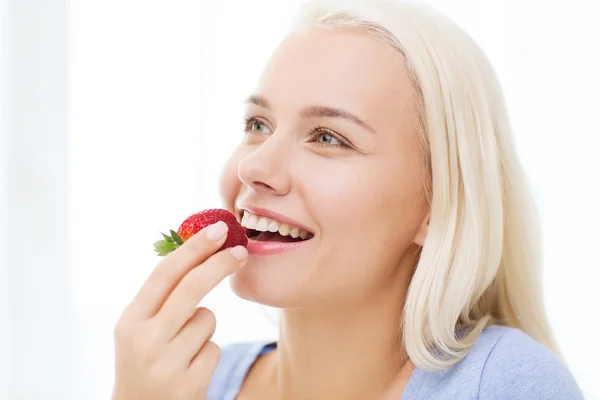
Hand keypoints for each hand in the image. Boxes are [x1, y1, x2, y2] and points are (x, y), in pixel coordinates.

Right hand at [112, 221, 247, 399]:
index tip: (218, 229)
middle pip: (192, 287)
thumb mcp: (140, 330)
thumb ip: (163, 298)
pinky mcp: (188, 386)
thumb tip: (198, 250)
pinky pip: (214, 348)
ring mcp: (165, 365)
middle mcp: (143, 341)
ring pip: (207, 319)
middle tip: (241, 251)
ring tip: (183, 351)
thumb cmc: (145, 362)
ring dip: (203, 329)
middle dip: (219, 264)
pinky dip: (207, 355)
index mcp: (129, 321)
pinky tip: (189, 371)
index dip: (193, 248)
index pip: (164, 273)